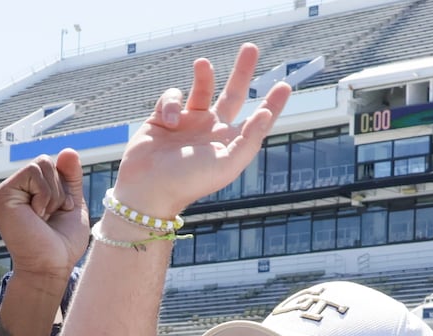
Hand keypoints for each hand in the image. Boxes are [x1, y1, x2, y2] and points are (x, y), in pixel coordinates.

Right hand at [0, 151, 89, 284]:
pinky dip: (44, 195)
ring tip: (43, 218)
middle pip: (46, 161)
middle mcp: (13, 190)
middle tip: (50, 217)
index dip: (63, 187)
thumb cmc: (62, 244)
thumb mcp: (71, 204)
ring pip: (40, 164)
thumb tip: (68, 150)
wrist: (52, 267)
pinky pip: (32, 172)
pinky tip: (36, 216)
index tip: (58, 213)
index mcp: (27, 192)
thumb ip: (69, 178)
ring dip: (53, 194)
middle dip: (59, 189)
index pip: (51, 165)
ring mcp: (4, 192)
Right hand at [111, 44, 289, 218]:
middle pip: (233, 93)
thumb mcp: (226, 165)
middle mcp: (211, 129)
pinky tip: (169, 122)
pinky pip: (173, 97)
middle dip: (242, 71)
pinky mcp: (164, 117)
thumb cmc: (188, 182)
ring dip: (204, 73)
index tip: (284, 85)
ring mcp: (188, 121)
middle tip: (250, 48)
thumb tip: (265, 113)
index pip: (256, 119)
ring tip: (202, 64)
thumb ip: (249, 139)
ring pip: (202, 87)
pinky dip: (172, 104)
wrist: (147, 189)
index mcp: (229, 142)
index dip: (271, 103)